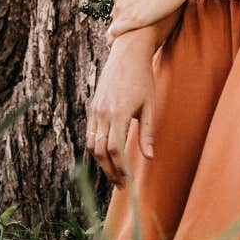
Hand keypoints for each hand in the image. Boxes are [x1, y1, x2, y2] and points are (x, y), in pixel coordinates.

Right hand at [85, 16, 178, 186]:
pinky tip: (107, 155)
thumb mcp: (149, 105)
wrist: (127, 55)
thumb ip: (147, 133)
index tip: (128, 181)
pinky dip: (96, 147)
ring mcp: (95, 109)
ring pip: (92, 144)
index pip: (115, 149)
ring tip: (113, 173)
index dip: (120, 168)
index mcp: (119, 113)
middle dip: (109, 170)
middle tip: (120, 184)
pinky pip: (90, 133)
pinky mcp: (92, 106)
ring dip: (101, 162)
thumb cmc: (142, 79)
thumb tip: (149, 158)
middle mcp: (103, 112)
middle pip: (101, 151)